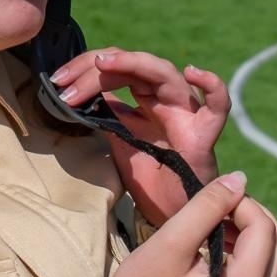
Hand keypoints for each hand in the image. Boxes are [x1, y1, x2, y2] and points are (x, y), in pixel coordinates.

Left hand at [50, 48, 229, 225]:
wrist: (172, 213)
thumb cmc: (151, 178)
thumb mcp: (118, 141)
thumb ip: (106, 116)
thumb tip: (75, 93)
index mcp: (145, 100)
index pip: (116, 70)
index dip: (85, 70)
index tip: (57, 81)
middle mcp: (165, 99)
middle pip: (133, 66)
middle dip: (96, 67)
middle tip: (65, 81)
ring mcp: (185, 113)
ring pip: (165, 73)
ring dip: (131, 64)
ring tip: (103, 63)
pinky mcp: (205, 133)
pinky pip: (219, 105)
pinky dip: (212, 85)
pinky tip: (193, 73)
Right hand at [96, 172, 276, 276]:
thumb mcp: (172, 240)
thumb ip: (208, 206)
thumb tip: (240, 178)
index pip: (264, 229)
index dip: (242, 203)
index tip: (211, 197)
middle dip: (252, 216)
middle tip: (217, 208)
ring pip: (275, 260)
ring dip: (252, 235)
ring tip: (216, 225)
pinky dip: (249, 256)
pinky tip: (218, 248)